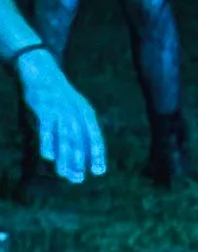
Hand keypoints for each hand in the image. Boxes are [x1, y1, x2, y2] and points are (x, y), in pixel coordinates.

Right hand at [14, 49, 105, 183]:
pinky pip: (46, 129)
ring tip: (64, 174)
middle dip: (78, 161)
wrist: (43, 72)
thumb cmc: (59, 96)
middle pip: (78, 140)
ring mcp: (60, 110)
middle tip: (78, 179)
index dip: (97, 154)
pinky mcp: (44, 109)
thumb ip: (75, 130)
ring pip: (63, 137)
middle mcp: (75, 112)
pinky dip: (47, 142)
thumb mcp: (73, 109)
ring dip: (64, 157)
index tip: (99, 171)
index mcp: (86, 112)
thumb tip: (77, 153)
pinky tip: (47, 157)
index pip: (94, 136)